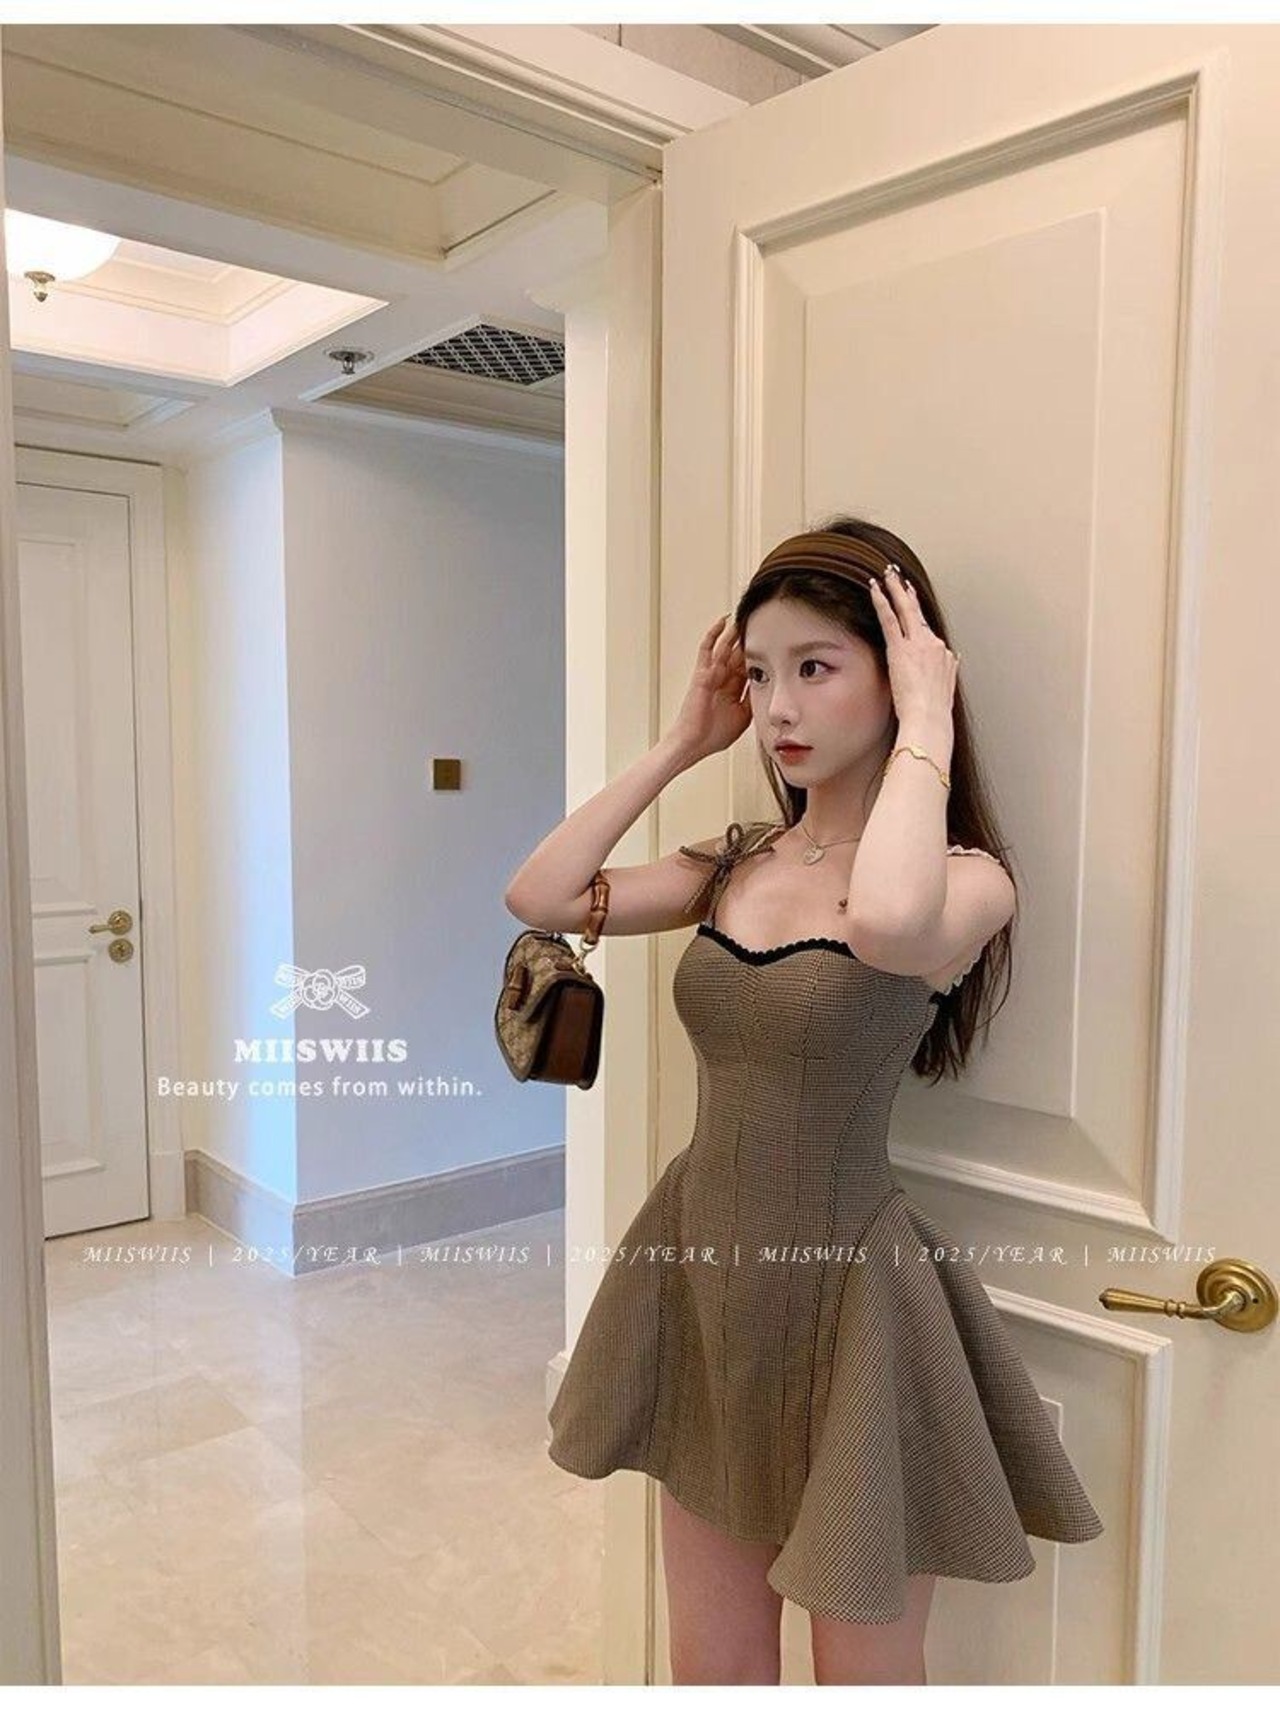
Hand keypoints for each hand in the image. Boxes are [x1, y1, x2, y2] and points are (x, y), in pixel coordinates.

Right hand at [665, 612, 752, 761]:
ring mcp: (711, 675)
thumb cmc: (712, 736)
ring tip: (744, 615)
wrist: (693, 744)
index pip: (747, 667)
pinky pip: (707, 649)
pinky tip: (722, 621)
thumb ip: (752, 699)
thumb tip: (767, 685)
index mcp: (732, 691)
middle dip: (747, 640)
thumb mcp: (743, 717)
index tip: (772, 643)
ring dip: (733, 632)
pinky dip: (713, 634)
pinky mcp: (701, 673)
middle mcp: (722, 680)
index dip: (759, 655)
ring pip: (724, 647)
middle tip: (760, 622)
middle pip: (737, 654)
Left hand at [868, 566, 959, 727]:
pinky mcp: (901, 648)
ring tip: (887, 574)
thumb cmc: (935, 711)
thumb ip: (949, 670)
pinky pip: (890, 618)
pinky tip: (875, 588)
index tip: (913, 599)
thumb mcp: (948, 687)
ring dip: (895, 589)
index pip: (926, 629)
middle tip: (899, 575)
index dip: (918, 612)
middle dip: (908, 592)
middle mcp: (932, 643)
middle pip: (918, 612)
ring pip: (905, 609)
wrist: (931, 718)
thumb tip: (953, 658)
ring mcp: (917, 644)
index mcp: (942, 654)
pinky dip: (882, 601)